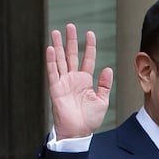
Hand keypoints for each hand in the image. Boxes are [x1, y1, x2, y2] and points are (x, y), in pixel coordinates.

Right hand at [46, 23, 112, 139]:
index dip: (89, 47)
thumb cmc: (90, 119)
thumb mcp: (102, 100)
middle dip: (71, 41)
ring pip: (60, 60)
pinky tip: (51, 49)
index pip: (87, 59)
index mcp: (85, 81)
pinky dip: (51, 61)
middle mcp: (73, 79)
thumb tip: (108, 68)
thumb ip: (105, 84)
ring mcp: (64, 82)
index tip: (90, 33)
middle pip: (72, 55)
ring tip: (55, 32)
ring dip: (58, 46)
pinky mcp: (56, 88)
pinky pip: (53, 72)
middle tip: (70, 26)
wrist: (79, 132)